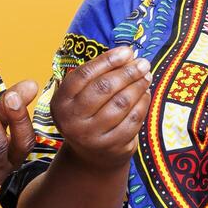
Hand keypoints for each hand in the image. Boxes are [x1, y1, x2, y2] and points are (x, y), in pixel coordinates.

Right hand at [49, 45, 151, 171]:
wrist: (90, 156)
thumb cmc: (88, 114)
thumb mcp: (81, 96)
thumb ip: (98, 75)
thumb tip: (127, 55)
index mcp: (61, 102)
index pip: (84, 74)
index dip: (108, 60)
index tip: (127, 51)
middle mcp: (72, 120)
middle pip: (104, 88)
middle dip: (127, 72)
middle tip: (143, 63)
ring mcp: (91, 136)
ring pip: (121, 104)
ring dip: (138, 87)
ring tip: (146, 77)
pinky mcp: (111, 147)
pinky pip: (133, 120)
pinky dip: (143, 104)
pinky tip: (146, 94)